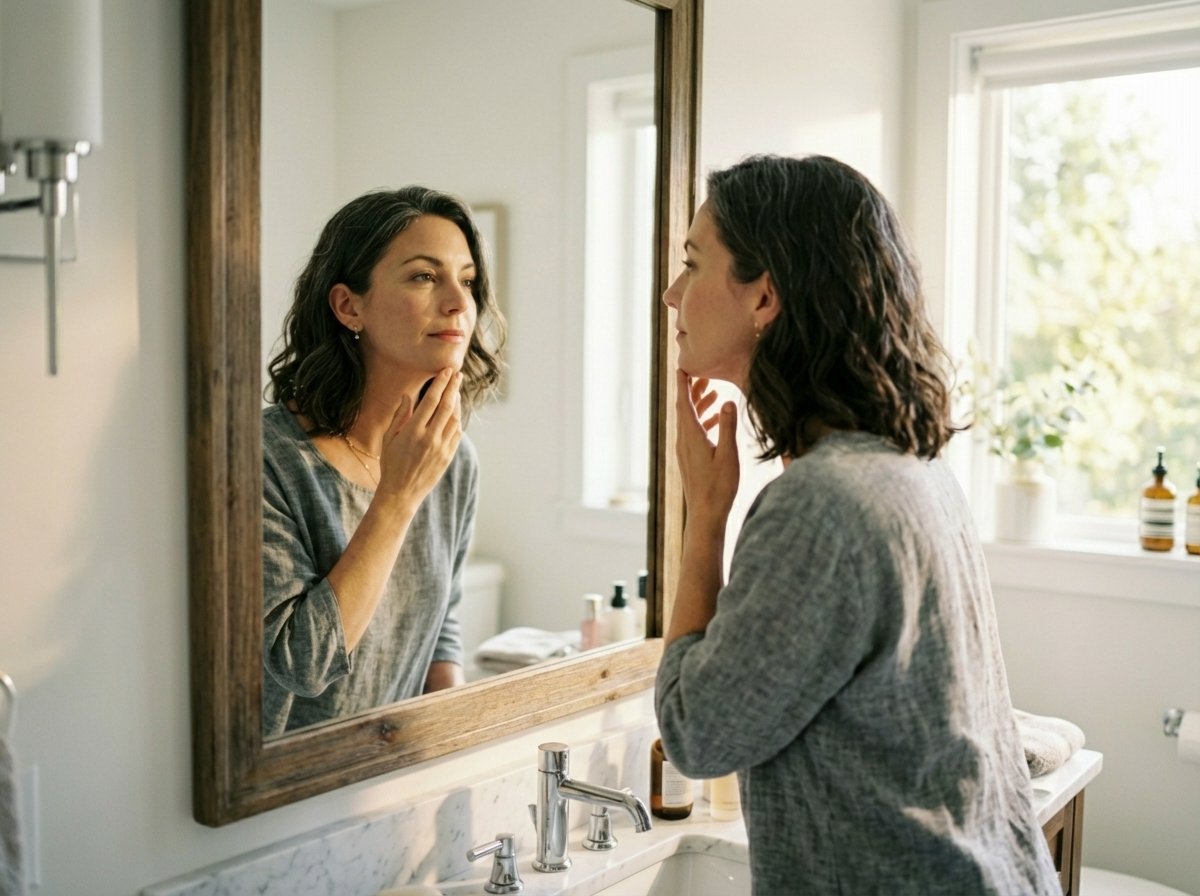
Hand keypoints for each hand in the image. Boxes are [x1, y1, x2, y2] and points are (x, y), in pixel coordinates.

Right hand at [377, 368, 462, 506]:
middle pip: (446, 406)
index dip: (440, 384)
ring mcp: (441, 448)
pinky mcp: (448, 457)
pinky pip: (457, 433)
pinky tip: (455, 411)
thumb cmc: (391, 464)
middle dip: (453, 387)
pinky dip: (457, 419)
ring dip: (457, 402)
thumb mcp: (389, 439)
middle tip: (458, 374)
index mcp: (413, 431)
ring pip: (454, 418)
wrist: (401, 493)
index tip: (445, 371)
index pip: (431, 401)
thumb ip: (400, 416)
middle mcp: (430, 438)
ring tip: (456, 390)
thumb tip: (409, 396)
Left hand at [675, 370, 739, 531]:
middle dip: (693, 390)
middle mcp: (684, 441)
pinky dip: (703, 421)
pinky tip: (716, 420)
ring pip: (689, 420)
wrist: (705, 514)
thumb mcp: (728, 455)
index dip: (683, 384)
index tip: (683, 366)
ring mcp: (685, 451)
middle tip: (704, 373)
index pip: (683, 403)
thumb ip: (727, 427)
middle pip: (685, 409)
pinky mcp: (690, 459)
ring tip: (713, 392)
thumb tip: (727, 401)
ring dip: (700, 405)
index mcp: (690, 437)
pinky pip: (693, 433)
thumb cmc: (719, 487)